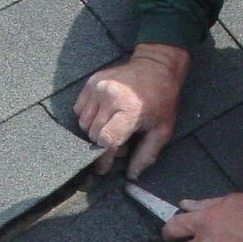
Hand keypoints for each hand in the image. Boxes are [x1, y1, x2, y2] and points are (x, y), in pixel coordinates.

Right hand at [74, 43, 189, 178]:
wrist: (156, 66)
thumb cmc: (162, 100)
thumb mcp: (162, 129)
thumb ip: (146, 154)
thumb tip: (131, 175)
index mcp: (129, 109)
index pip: (106, 139)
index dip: (104, 157)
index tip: (105, 167)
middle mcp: (110, 97)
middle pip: (93, 134)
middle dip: (103, 145)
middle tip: (120, 144)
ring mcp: (98, 88)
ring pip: (84, 123)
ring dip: (95, 132)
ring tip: (113, 128)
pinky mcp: (91, 82)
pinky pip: (79, 109)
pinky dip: (88, 118)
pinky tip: (104, 116)